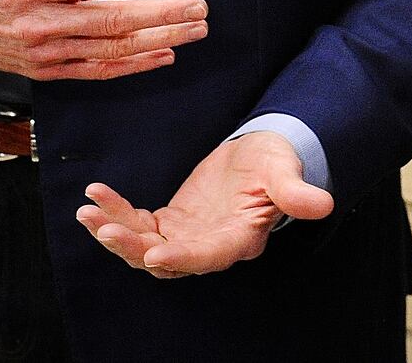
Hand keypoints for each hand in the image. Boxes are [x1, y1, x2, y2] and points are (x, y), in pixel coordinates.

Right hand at [0, 0, 207, 78]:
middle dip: (160, 14)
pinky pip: (97, 71)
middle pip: (110, 22)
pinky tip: (164, 54)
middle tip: (198, 7)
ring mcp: (44, 52)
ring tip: (194, 29)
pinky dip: (133, 66)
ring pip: (111, 50)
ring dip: (158, 40)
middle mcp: (38, 25)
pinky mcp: (47, 70)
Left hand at [77, 132, 333, 276]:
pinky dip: (117, 212)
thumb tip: (324, 203)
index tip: (152, 252)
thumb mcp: (285, 170)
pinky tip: (95, 197)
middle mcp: (209, 245)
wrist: (262, 153)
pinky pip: (139, 224)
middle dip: (132, 247)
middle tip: (103, 228)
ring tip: (87, 212)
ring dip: (115, 232)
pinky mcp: (173, 221)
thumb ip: (296, 192)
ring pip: (144, 247)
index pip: (208, 254)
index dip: (181, 257)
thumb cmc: (277, 161)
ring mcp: (188, 236)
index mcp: (239, 237)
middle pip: (167, 259)